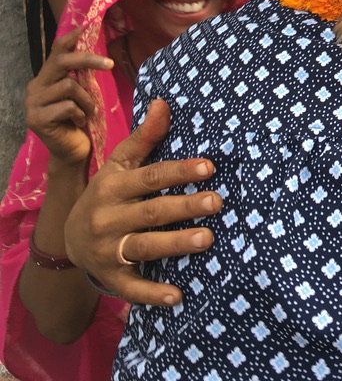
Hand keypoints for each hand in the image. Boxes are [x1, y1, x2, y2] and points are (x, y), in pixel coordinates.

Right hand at [25, 29, 111, 167]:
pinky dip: (81, 113)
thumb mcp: (84, 95)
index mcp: (46, 78)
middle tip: (110, 64)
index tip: (87, 27)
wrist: (72, 153)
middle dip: (88, 59)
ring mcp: (33, 104)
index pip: (56, 51)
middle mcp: (35, 87)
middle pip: (61, 61)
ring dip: (87, 99)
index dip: (71, 38)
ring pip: (68, 86)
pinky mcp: (37, 119)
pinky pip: (67, 106)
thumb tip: (101, 53)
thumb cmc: (81, 121)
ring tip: (89, 112)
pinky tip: (80, 123)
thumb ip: (83, 77)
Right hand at [64, 100, 220, 305]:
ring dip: (176, 244)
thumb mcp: (120, 164)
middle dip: (185, 207)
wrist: (68, 237)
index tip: (208, 166)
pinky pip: (132, 286)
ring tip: (207, 239)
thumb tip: (164, 102)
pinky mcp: (110, 276)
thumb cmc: (108, 193)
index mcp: (114, 187)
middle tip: (217, 202)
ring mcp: (108, 249)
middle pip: (152, 212)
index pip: (151, 177)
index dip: (179, 171)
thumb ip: (145, 137)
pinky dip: (153, 292)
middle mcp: (109, 218)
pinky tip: (178, 295)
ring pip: (144, 246)